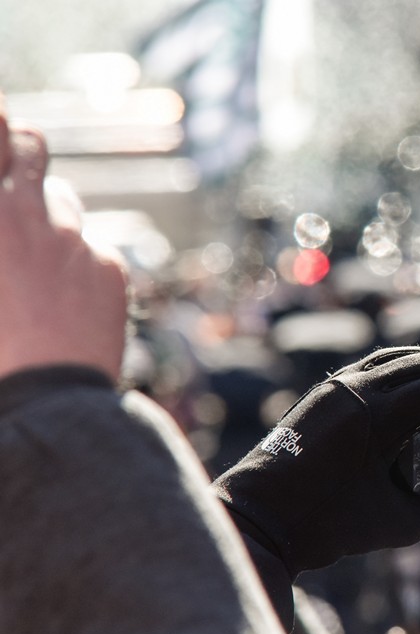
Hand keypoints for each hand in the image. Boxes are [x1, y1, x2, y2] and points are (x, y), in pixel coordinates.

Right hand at [0, 102, 127, 381]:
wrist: (40, 407)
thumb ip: (3, 232)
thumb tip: (11, 223)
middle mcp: (23, 215)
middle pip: (27, 143)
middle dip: (17, 146)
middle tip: (10, 163)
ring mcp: (73, 239)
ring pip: (61, 198)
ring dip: (45, 213)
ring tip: (31, 260)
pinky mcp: (110, 268)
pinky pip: (92, 247)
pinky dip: (78, 261)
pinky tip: (64, 302)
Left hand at [213, 347, 419, 574]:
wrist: (256, 521)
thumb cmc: (321, 525)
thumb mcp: (388, 525)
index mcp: (375, 415)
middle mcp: (354, 390)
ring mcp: (335, 388)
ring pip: (396, 360)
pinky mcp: (324, 395)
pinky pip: (372, 369)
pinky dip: (403, 367)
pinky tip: (419, 374)